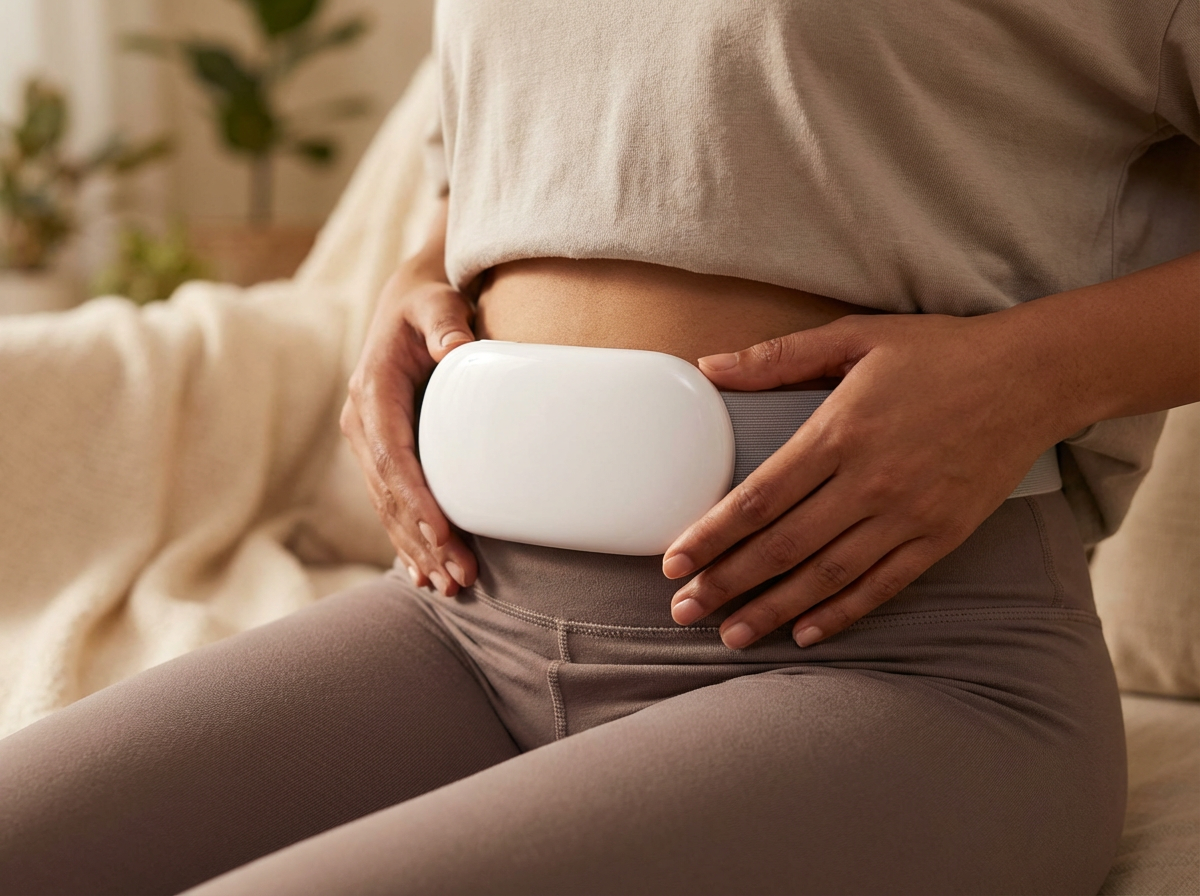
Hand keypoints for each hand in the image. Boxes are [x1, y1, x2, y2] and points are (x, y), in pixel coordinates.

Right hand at [340, 267, 476, 595]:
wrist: (406, 302)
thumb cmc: (428, 303)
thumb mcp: (437, 302)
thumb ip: (446, 324)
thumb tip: (455, 347)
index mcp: (372, 393)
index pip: (394, 458)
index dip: (417, 500)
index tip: (442, 535)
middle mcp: (362, 424)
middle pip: (391, 494)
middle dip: (423, 540)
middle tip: (458, 578)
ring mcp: (367, 442)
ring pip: (389, 507)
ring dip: (416, 549)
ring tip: (449, 587)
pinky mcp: (381, 454)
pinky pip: (391, 503)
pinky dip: (407, 538)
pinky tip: (424, 572)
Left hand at [663, 312, 1060, 648]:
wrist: (1033, 376)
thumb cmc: (939, 352)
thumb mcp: (856, 336)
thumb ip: (779, 357)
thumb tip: (710, 365)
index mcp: (840, 432)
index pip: (760, 497)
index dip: (712, 534)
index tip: (674, 561)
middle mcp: (870, 481)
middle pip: (783, 546)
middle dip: (728, 582)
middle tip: (684, 610)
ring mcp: (908, 515)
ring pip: (827, 575)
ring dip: (774, 609)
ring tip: (731, 635)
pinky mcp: (941, 536)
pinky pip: (883, 585)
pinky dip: (842, 613)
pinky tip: (805, 633)